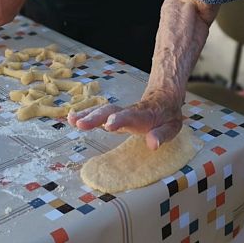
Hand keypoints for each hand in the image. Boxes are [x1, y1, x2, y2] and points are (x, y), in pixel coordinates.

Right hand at [68, 90, 184, 150]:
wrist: (163, 98)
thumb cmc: (167, 116)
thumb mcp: (172, 127)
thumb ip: (162, 135)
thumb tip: (152, 145)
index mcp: (144, 115)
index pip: (132, 116)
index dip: (121, 120)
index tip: (109, 125)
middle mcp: (129, 112)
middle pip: (111, 112)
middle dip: (95, 118)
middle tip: (80, 124)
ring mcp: (120, 112)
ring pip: (102, 111)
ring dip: (86, 116)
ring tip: (71, 120)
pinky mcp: (113, 115)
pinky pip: (98, 113)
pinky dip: (84, 115)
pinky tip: (71, 118)